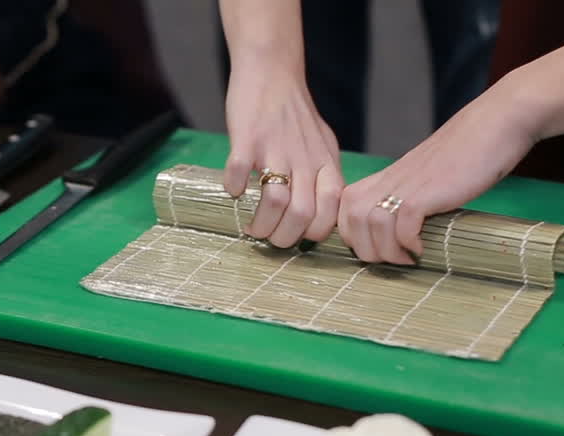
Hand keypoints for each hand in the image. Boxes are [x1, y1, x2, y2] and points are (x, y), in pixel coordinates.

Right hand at [223, 70, 343, 248]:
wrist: (271, 70)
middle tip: (269, 237)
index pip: (330, 211)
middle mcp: (304, 158)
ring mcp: (276, 148)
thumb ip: (323, 175)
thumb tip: (319, 213)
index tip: (297, 235)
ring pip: (275, 201)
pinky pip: (239, 173)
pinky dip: (234, 188)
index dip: (313, 232)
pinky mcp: (249, 138)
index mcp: (325, 162)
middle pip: (301, 214)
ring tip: (251, 226)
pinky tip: (233, 189)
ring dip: (260, 224)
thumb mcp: (321, 144)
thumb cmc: (294, 112)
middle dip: (283, 237)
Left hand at [337, 83, 540, 264]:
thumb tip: (398, 234)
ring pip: (371, 225)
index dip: (354, 239)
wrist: (493, 125)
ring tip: (408, 258)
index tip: (379, 250)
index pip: (344, 213)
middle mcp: (388, 180)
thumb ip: (405, 199)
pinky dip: (408, 243)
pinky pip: (403, 225)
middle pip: (351, 222)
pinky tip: (422, 248)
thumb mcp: (423, 180)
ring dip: (388, 252)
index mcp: (382, 179)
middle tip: (394, 259)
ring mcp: (407, 184)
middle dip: (367, 251)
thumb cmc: (463, 157)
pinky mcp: (428, 191)